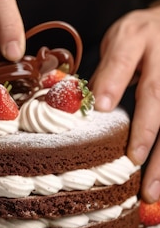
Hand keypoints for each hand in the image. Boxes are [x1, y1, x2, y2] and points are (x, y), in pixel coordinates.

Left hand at [90, 7, 159, 202]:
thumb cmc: (137, 39)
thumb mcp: (116, 43)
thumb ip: (103, 73)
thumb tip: (76, 107)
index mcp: (135, 38)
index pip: (122, 60)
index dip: (112, 83)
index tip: (101, 107)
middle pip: (157, 95)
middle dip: (146, 130)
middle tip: (132, 160)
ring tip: (151, 189)